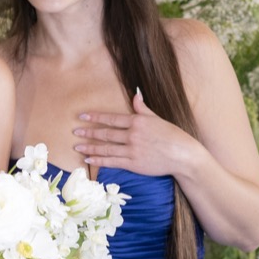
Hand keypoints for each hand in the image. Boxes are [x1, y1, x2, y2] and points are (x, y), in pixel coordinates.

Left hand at [74, 89, 196, 175]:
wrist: (182, 155)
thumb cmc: (172, 136)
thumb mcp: (157, 118)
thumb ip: (142, 109)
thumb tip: (135, 95)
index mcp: (137, 121)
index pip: (111, 118)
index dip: (95, 117)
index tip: (83, 116)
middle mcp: (132, 135)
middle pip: (105, 133)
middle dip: (89, 132)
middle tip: (76, 132)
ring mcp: (132, 150)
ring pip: (106, 148)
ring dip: (90, 147)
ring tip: (77, 146)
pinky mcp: (133, 163)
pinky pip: (112, 161)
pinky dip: (99, 160)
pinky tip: (89, 159)